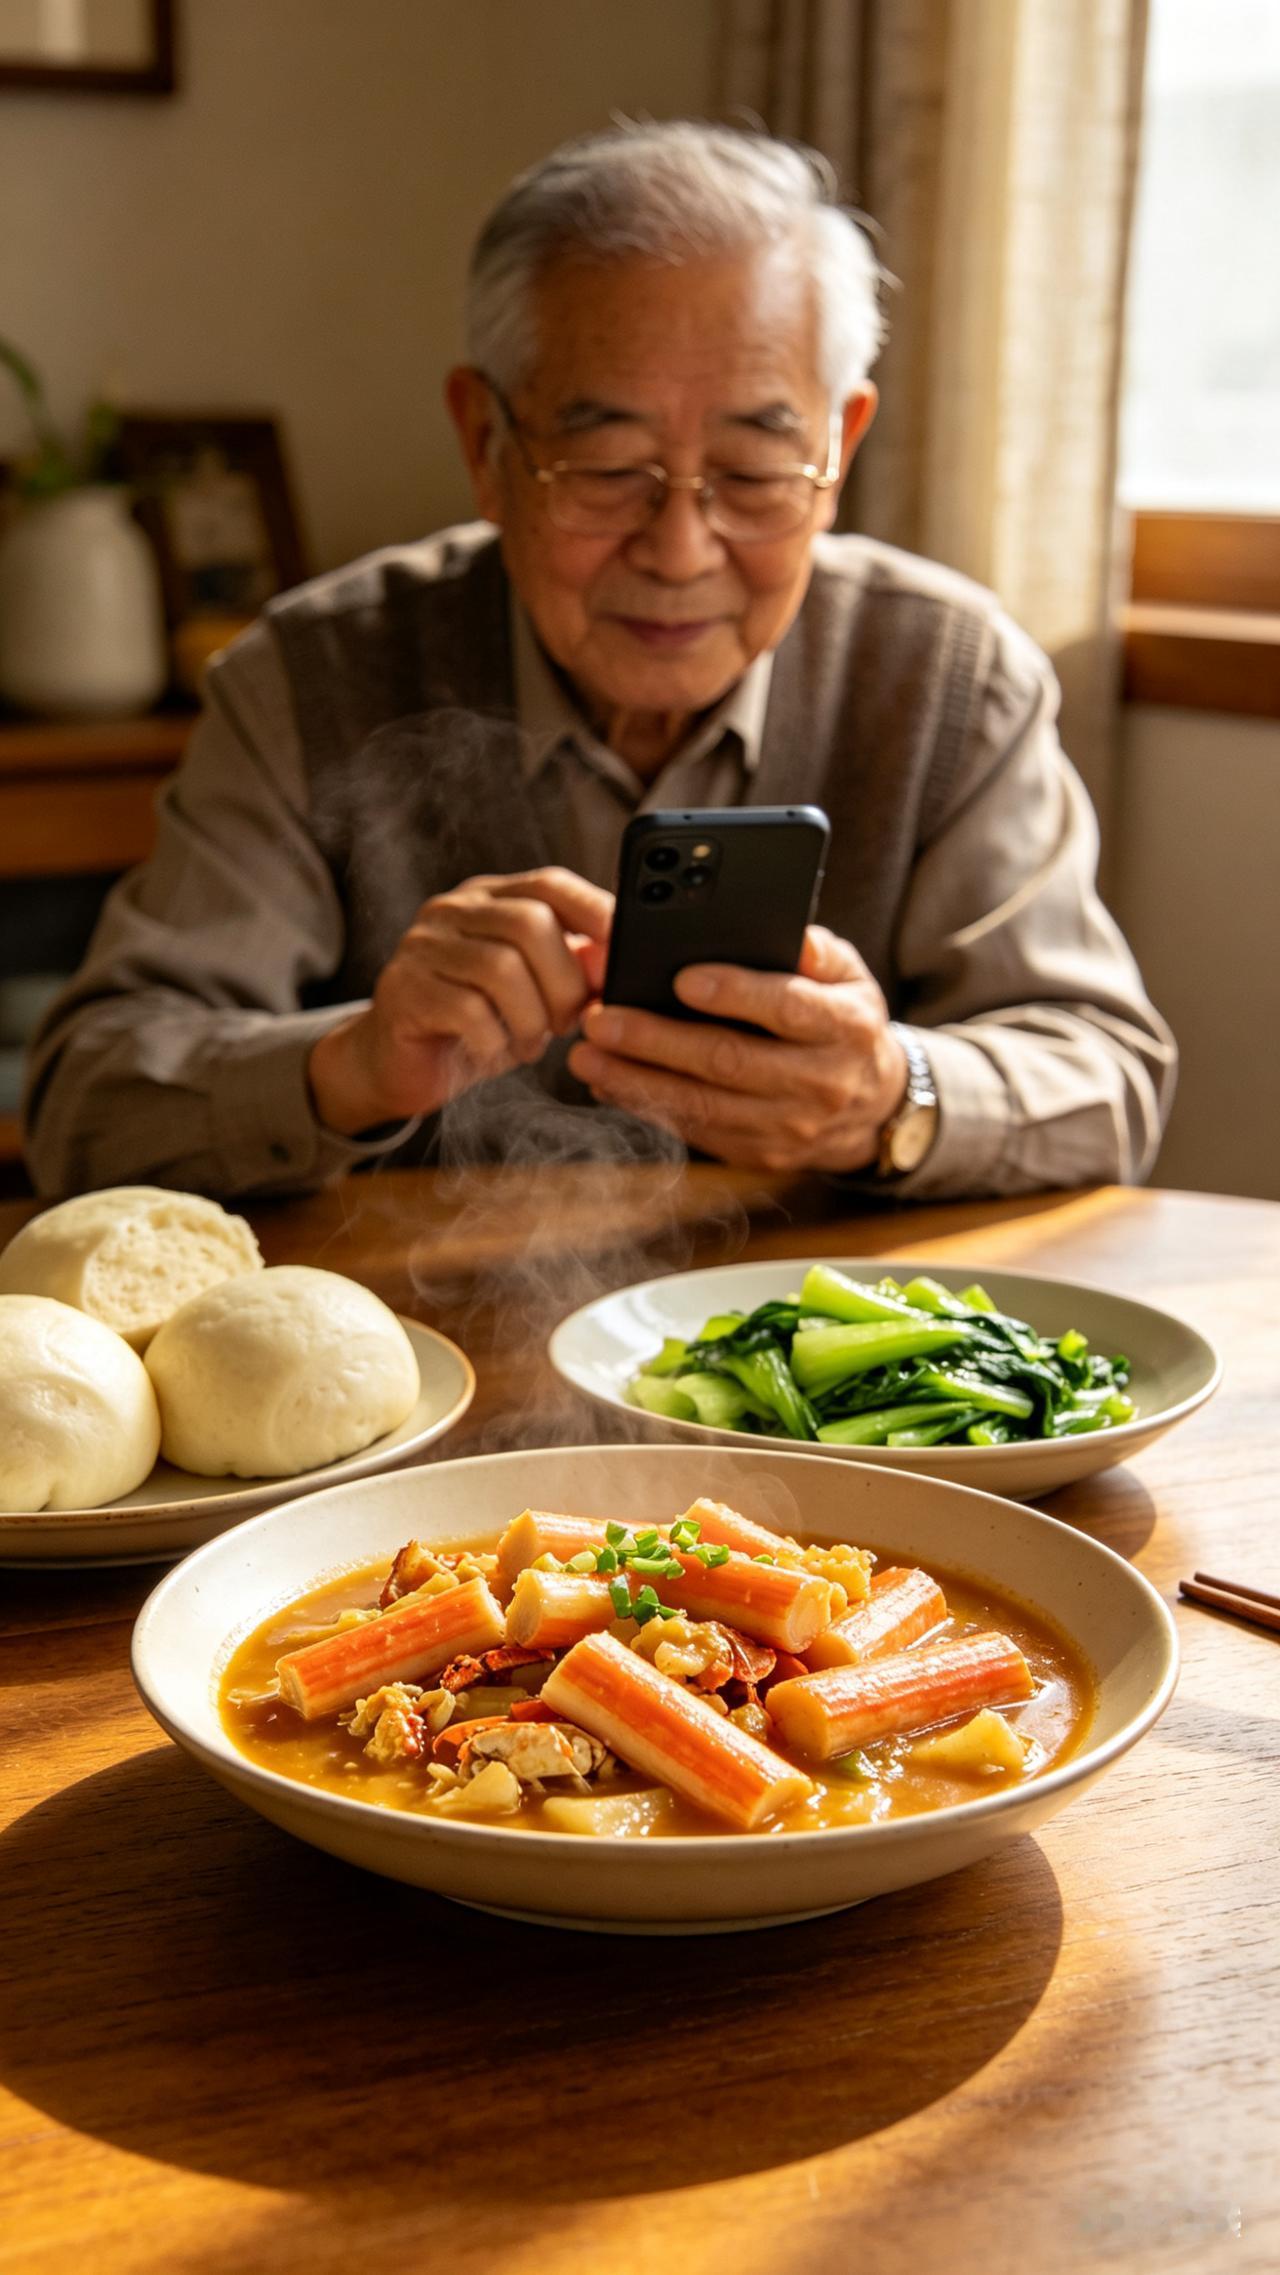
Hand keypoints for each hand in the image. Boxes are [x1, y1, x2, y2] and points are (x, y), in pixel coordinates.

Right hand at [309, 867, 611, 1134]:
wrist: (400, 1064)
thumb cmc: (477, 1023)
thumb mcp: (534, 993)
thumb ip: (572, 968)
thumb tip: (614, 957)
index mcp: (490, 898)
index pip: (548, 884)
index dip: (593, 912)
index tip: (622, 953)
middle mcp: (452, 910)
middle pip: (529, 923)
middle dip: (564, 983)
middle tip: (567, 1023)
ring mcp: (422, 946)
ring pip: (501, 968)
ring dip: (531, 1018)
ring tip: (530, 1043)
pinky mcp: (403, 989)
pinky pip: (467, 1010)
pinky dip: (495, 1040)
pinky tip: (495, 1051)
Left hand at [567, 926, 907, 1173]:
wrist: (874, 1110)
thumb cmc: (845, 1025)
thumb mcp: (850, 979)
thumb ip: (818, 952)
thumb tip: (789, 934)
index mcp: (845, 1029)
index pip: (788, 1009)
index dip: (736, 993)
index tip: (682, 978)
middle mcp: (821, 1083)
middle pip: (730, 1061)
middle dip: (657, 1040)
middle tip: (600, 1019)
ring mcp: (790, 1126)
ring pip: (704, 1105)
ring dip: (637, 1082)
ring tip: (587, 1056)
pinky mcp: (761, 1153)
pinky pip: (697, 1131)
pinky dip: (648, 1108)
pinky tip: (610, 1084)